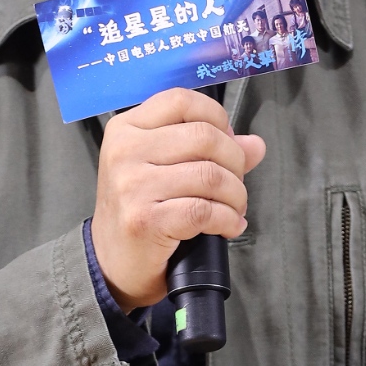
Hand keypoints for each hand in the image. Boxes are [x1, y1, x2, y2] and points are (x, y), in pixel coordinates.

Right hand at [90, 88, 265, 308]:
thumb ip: (209, 151)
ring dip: (236, 196)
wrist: (111, 264)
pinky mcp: (145, 220)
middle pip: (204, 136)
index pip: (182, 101)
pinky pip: (205, 211)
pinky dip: (228, 219)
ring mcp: (133, 186)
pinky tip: (228, 226)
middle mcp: (125, 152)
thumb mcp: (164, 170)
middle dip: (235, 162)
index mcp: (127, 129)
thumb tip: (255, 144)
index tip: (226, 143)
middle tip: (235, 184)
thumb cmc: (140, 212)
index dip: (216, 119)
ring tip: (234, 208)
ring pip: (211, 175)